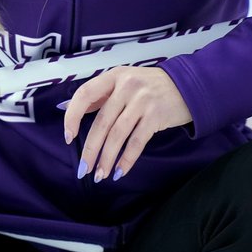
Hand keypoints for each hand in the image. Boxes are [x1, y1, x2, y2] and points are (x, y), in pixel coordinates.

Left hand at [63, 66, 191, 181]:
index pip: (85, 94)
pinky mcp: (156, 116)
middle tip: (83, 169)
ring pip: (117, 135)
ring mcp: (143, 101)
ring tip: (100, 175)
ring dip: (106, 159)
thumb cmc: (149, 86)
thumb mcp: (122, 82)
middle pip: (102, 122)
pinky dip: (126, 159)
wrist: (187, 86)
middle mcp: (127, 86)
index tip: (69, 137)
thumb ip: (97, 95)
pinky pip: (137, 142)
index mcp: (114, 76)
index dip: (73, 116)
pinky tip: (119, 171)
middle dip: (90, 149)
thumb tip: (65, 107)